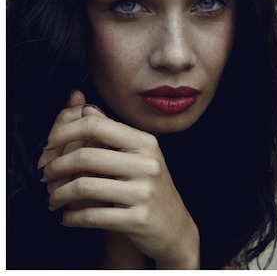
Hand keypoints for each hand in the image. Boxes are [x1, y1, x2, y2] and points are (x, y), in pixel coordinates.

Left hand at [38, 93, 199, 268]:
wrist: (173, 225)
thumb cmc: (149, 187)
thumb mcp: (139, 154)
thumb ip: (111, 130)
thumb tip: (85, 107)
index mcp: (145, 142)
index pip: (96, 125)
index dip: (65, 132)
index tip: (49, 143)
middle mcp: (147, 164)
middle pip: (86, 156)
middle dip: (56, 166)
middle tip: (46, 175)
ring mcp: (143, 192)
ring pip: (84, 187)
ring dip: (58, 195)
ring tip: (53, 198)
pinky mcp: (137, 219)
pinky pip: (91, 216)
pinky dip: (70, 218)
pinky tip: (67, 217)